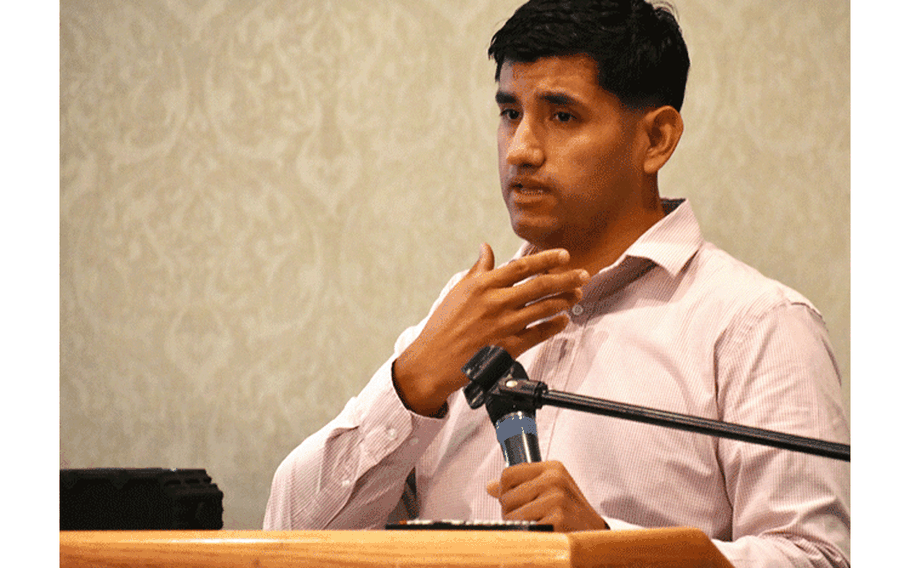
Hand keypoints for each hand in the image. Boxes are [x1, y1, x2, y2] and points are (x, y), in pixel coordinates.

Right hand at [393, 243, 588, 415]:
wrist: (433, 359)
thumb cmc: (443, 325)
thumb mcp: (459, 290)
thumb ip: (478, 269)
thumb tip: (487, 248)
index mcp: (483, 285)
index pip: (522, 266)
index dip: (546, 259)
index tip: (564, 255)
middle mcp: (495, 303)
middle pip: (539, 285)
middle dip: (566, 278)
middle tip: (583, 274)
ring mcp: (503, 325)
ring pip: (544, 308)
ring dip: (564, 300)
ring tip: (577, 294)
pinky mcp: (507, 347)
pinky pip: (538, 333)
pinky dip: (554, 326)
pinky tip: (563, 320)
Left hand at [486, 461, 607, 531]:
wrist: (595, 532)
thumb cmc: (570, 511)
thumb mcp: (550, 488)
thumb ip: (521, 484)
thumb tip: (490, 486)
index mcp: (552, 468)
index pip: (508, 474)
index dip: (504, 490)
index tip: (514, 500)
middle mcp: (554, 480)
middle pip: (507, 497)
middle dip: (511, 512)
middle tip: (529, 517)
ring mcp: (556, 500)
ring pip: (511, 516)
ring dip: (518, 526)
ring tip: (536, 525)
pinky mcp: (557, 520)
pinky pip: (524, 530)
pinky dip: (528, 535)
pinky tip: (543, 533)